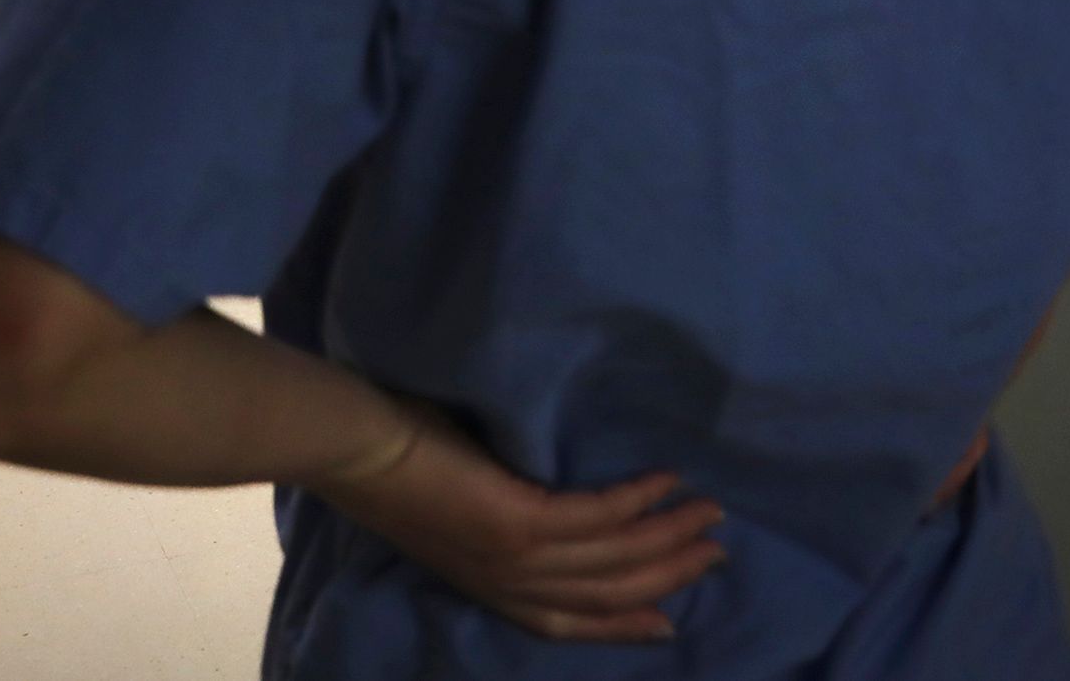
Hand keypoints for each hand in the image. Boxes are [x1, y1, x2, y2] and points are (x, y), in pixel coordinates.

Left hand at [315, 407, 724, 643]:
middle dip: (666, 577)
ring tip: (711, 514)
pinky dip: (640, 501)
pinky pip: (599, 516)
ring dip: (670, 538)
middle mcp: (509, 584)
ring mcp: (516, 557)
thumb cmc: (391, 462)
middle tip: (716, 554)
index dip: (624, 623)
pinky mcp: (520, 521)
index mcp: (491, 587)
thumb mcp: (453, 510)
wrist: (353, 447)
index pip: (570, 621)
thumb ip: (499, 520)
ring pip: (614, 560)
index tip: (670, 618)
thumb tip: (543, 495)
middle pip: (607, 595)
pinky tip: (668, 481)